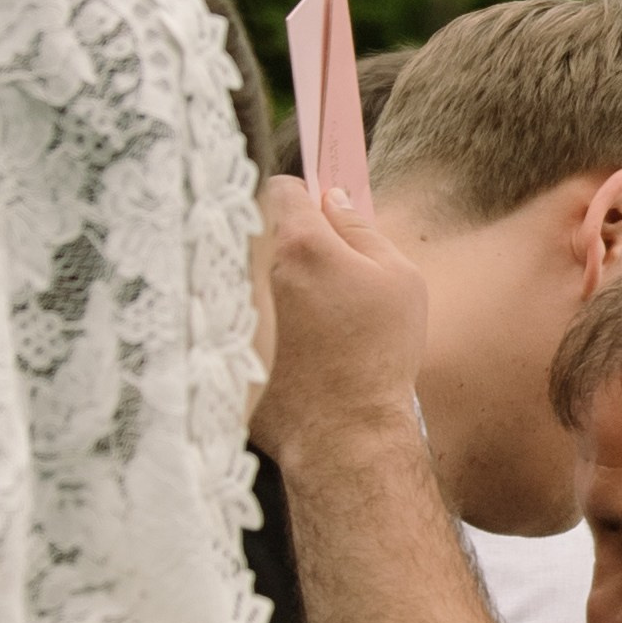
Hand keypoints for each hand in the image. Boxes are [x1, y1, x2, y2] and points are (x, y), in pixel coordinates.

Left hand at [250, 178, 427, 474]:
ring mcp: (232, 310)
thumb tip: (335, 201)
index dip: (305, 197)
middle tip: (329, 278)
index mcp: (299, 245)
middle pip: (264, 234)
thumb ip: (362, 230)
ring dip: (275, 288)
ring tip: (315, 327)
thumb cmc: (379, 355)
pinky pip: (239, 324)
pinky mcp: (223, 348)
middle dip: (292, 245)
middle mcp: (254, 271)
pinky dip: (263, 332)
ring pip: (250, 278)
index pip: (283, 188)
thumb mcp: (398, 279)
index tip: (321, 216)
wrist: (345, 434)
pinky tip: (296, 358)